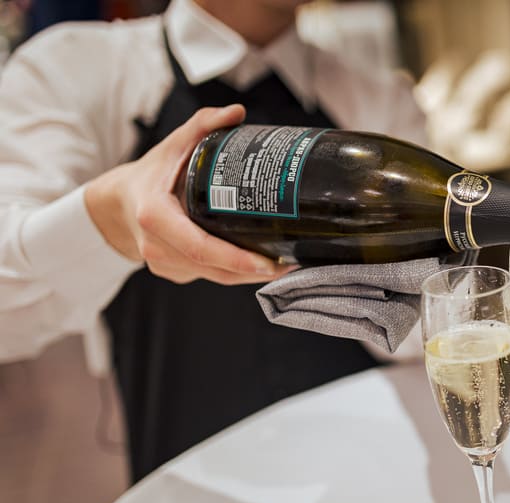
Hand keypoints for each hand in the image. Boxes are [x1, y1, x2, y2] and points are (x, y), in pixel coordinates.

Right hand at [85, 105, 290, 284]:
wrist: (115, 204)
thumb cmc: (147, 176)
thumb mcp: (172, 146)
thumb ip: (203, 125)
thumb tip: (236, 113)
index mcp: (155, 216)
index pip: (201, 247)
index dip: (236, 259)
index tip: (268, 263)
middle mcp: (157, 246)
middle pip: (214, 269)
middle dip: (254, 271)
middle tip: (289, 263)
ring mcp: (163, 264)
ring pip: (215, 277)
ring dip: (248, 275)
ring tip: (282, 265)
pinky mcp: (172, 273)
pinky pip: (208, 276)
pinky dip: (232, 271)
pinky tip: (256, 264)